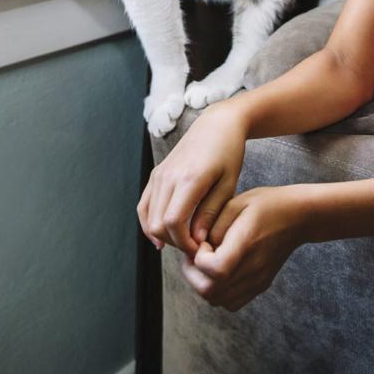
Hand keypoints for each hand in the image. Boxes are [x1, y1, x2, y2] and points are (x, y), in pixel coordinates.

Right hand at [137, 102, 248, 254]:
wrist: (216, 124)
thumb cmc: (228, 153)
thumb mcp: (228, 184)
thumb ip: (210, 213)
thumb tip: (196, 239)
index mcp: (189, 179)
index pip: (173, 223)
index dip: (184, 243)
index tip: (200, 249)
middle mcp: (168, 176)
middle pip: (157, 224)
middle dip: (175, 242)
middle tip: (195, 247)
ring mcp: (158, 174)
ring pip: (148, 217)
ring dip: (164, 234)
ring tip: (184, 240)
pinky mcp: (155, 174)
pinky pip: (144, 205)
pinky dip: (150, 223)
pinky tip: (162, 237)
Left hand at [179, 185, 308, 311]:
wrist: (298, 217)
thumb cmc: (266, 205)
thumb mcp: (236, 202)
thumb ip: (212, 222)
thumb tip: (195, 244)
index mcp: (247, 242)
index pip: (216, 269)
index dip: (199, 258)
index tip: (203, 242)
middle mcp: (253, 268)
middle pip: (210, 291)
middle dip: (193, 273)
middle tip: (197, 253)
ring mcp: (257, 281)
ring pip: (217, 300)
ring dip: (204, 283)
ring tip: (208, 261)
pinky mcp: (259, 286)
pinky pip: (230, 303)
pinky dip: (218, 291)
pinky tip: (220, 270)